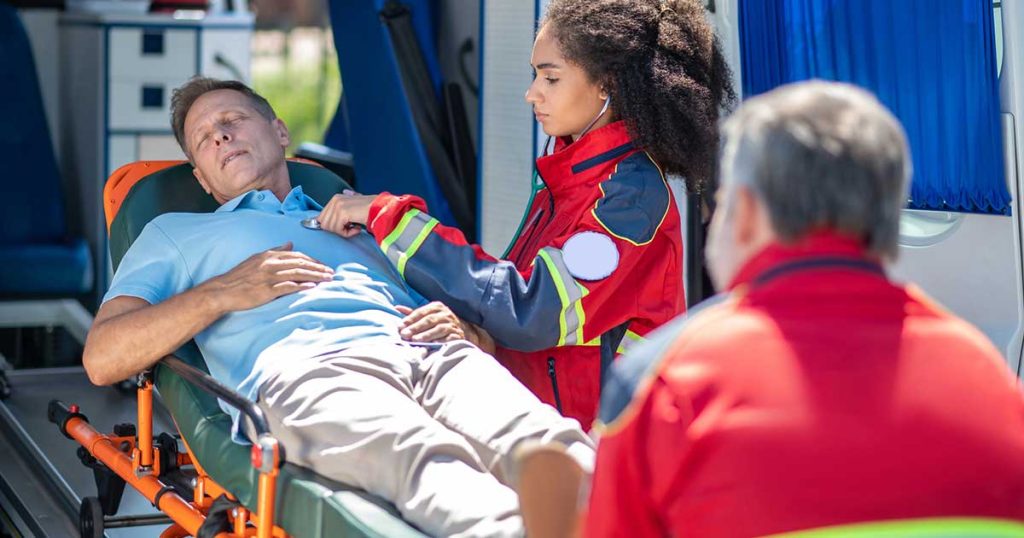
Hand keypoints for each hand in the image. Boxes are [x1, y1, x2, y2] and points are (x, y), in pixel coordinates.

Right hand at [203, 242, 333, 312]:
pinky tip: (312, 287)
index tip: (324, 266)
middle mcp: (270, 264)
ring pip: (297, 274)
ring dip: (315, 276)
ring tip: (327, 279)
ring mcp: (268, 277)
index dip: (312, 260)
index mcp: (269, 255)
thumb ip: (275, 251)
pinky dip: (301, 286)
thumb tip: (290, 244)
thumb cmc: (240, 276)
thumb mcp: (257, 259)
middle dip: (318, 268)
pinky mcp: (266, 290)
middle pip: (300, 264)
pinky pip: (287, 287)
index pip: (297, 256)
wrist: (222, 291)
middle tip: (331, 273)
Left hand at [318, 190, 375, 237]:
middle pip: (323, 224)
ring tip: (355, 227)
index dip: (331, 227)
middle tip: (351, 228)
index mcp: (336, 198)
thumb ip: (339, 213)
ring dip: (344, 232)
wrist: (382, 209)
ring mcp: (338, 205)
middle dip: (337, 230)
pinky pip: (338, 230)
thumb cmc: (370, 212)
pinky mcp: (342, 213)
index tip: (344, 228)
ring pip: (330, 228)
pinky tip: (357, 228)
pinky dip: (348, 233)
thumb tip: (320, 221)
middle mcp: (335, 200)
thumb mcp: (352, 210)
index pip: (321, 218)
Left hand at [397, 302, 465, 342]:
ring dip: (426, 335)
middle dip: (416, 327)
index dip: (410, 319)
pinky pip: (449, 337)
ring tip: (415, 340)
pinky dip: (441, 340)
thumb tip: (396, 307)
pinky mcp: (458, 335)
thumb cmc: (438, 323)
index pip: (421, 312)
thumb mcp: (426, 315)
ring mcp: (453, 324)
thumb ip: (412, 313)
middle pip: (429, 320)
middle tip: (405, 335)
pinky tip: (433, 344)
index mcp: (436, 307)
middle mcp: (445, 314)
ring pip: (439, 328)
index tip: (400, 326)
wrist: (459, 330)